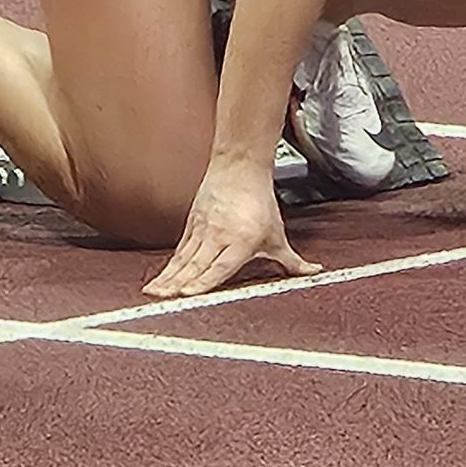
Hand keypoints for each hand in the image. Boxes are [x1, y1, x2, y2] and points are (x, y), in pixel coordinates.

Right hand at [143, 168, 316, 298]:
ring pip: (182, 259)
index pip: (220, 267)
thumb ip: (292, 261)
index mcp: (240, 241)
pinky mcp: (192, 226)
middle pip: (195, 265)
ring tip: (152, 292)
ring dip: (167, 277)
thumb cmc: (258, 201)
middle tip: (161, 299)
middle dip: (177, 284)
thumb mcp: (277, 235)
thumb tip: (313, 273)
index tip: (188, 293)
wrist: (239, 167)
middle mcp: (218, 237)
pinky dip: (169, 266)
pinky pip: (179, 251)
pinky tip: (159, 280)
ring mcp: (202, 231)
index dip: (203, 281)